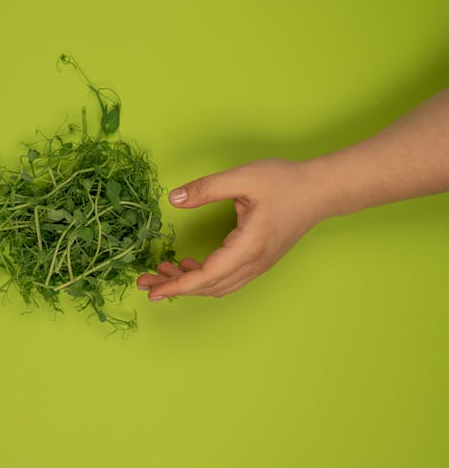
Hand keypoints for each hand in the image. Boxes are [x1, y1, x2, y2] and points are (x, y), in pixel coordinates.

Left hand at [137, 159, 325, 299]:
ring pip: (217, 286)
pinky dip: (203, 277)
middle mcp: (253, 263)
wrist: (322, 190)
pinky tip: (188, 263)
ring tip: (162, 270)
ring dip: (188, 283)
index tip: (151, 290)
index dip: (176, 285)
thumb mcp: (242, 178)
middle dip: (173, 286)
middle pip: (207, 286)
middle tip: (145, 280)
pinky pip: (226, 278)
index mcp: (248, 247)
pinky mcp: (259, 261)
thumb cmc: (285, 182)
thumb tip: (174, 198)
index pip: (205, 276)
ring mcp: (258, 266)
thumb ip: (206, 188)